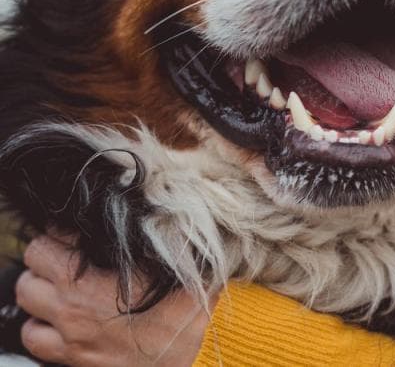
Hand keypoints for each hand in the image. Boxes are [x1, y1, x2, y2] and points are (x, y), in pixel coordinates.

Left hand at [15, 234, 209, 366]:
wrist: (193, 358)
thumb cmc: (186, 311)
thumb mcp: (172, 264)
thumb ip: (150, 238)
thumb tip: (145, 215)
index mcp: (87, 280)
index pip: (49, 240)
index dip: (65, 231)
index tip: (81, 234)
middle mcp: (70, 306)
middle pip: (32, 266)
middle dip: (48, 256)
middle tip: (71, 256)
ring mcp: (69, 334)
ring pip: (27, 301)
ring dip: (41, 290)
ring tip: (64, 286)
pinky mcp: (72, 357)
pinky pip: (34, 338)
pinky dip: (42, 325)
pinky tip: (63, 319)